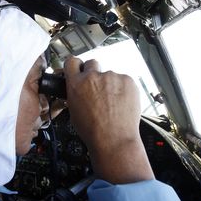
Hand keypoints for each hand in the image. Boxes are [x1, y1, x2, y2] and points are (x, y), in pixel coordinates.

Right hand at [63, 57, 153, 183]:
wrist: (114, 139)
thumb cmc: (94, 131)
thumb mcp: (74, 112)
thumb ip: (76, 94)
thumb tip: (79, 90)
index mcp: (76, 84)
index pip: (72, 62)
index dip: (76, 66)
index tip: (79, 69)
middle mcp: (93, 77)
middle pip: (92, 63)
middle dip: (94, 73)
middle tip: (98, 89)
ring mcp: (112, 77)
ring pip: (110, 75)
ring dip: (111, 85)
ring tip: (113, 103)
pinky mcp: (127, 80)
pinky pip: (124, 80)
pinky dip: (123, 89)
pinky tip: (122, 103)